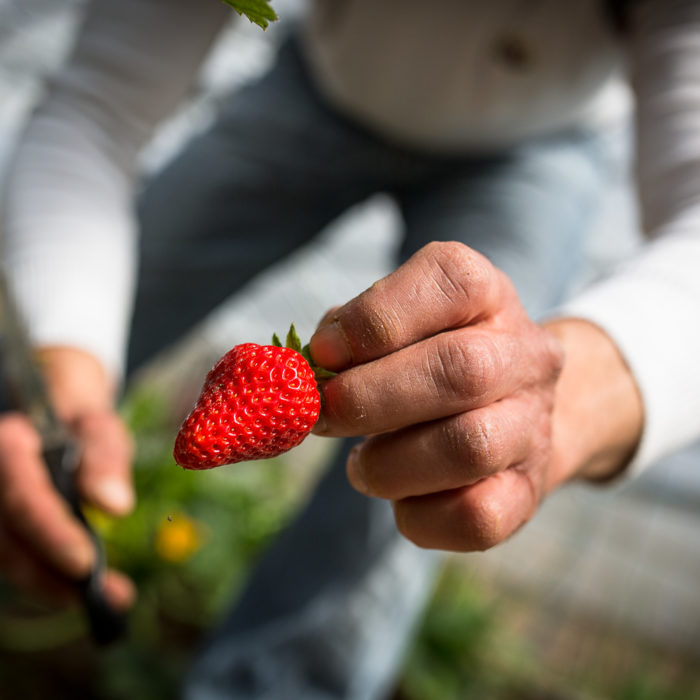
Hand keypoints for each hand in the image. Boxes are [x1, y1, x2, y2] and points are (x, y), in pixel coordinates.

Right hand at [0, 347, 134, 607]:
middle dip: (56, 576)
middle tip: (111, 596)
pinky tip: (83, 590)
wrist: (48, 422)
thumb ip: (106, 459)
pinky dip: (48, 580)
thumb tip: (117, 506)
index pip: (24, 499)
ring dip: (54, 586)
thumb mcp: (100, 428)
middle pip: (9, 542)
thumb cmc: (76, 426)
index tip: (88, 566)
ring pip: (8, 559)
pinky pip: (15, 561)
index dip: (53, 535)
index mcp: (7, 447)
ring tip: (112, 598)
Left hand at [309, 242, 641, 551]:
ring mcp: (534, 426)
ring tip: (362, 464)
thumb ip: (346, 338)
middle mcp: (525, 354)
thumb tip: (304, 372)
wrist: (506, 410)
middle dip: (372, 398)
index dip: (375, 319)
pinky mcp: (528, 492)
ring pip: (471, 447)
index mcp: (488, 295)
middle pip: (462, 370)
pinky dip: (418, 516)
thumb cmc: (425, 359)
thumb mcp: (393, 326)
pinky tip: (400, 497)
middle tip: (324, 415)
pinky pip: (476, 517)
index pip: (451, 281)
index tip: (322, 353)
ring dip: (390, 463)